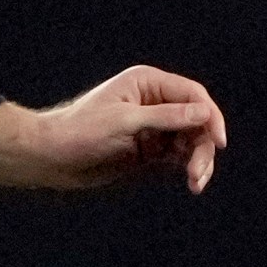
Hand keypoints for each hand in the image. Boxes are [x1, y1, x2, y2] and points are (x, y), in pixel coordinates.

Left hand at [0, 65, 227, 192]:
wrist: (50, 157)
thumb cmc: (79, 131)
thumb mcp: (124, 121)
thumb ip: (165, 117)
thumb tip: (204, 113)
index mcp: (146, 83)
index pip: (193, 95)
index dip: (210, 116)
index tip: (217, 142)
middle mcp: (154, 102)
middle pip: (197, 120)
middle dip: (203, 145)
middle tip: (199, 172)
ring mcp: (153, 126)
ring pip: (192, 140)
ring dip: (199, 160)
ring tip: (196, 182)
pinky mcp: (150, 149)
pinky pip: (180, 156)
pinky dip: (189, 168)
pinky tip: (192, 183)